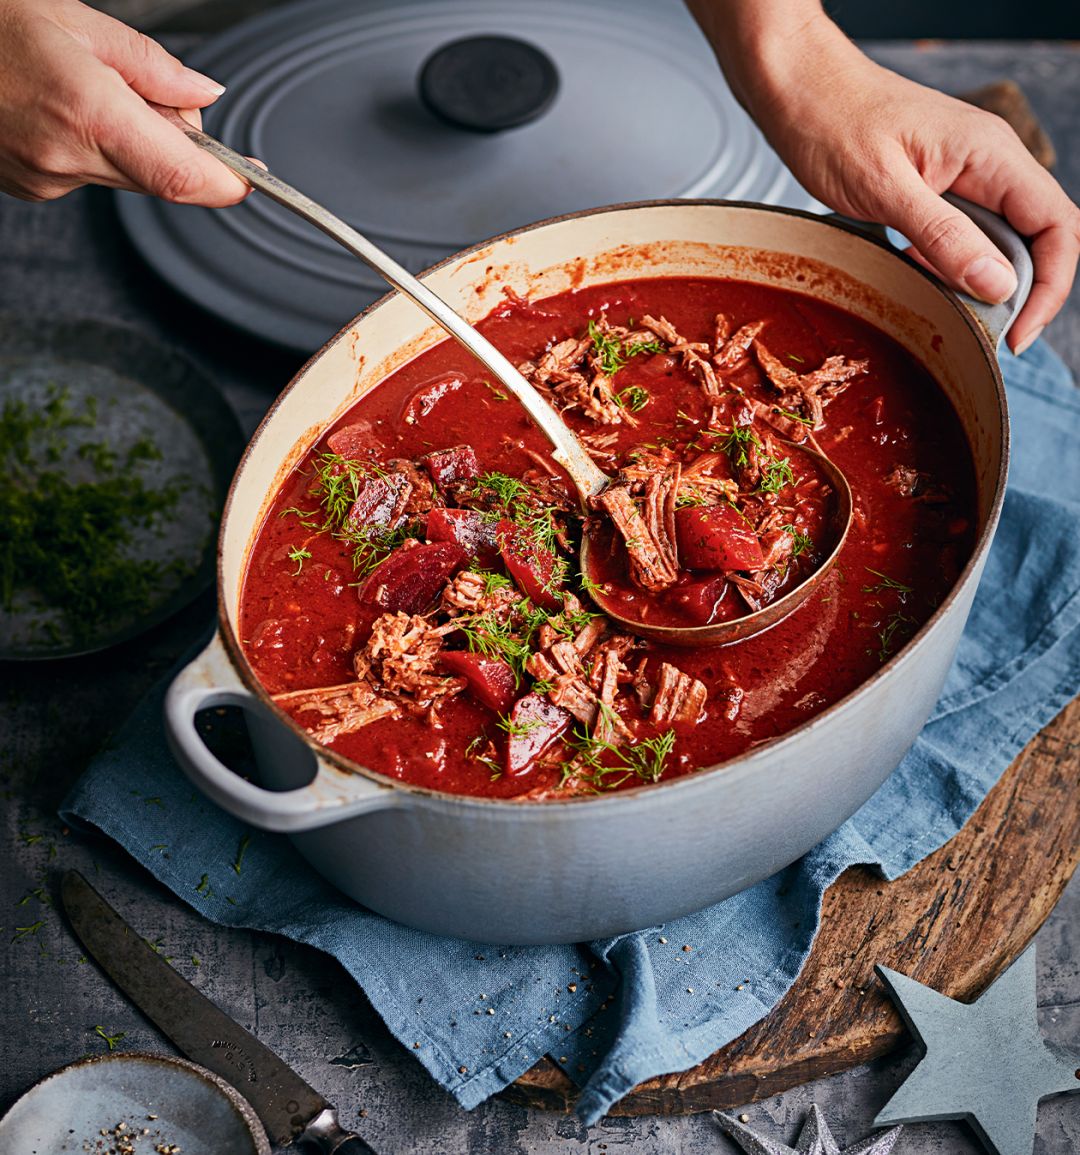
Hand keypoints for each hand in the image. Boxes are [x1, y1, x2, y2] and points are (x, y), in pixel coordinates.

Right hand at [0, 0, 248, 204]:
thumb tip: (205, 94)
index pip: (183, 176)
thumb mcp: (75, 18)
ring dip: (132, 142)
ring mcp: (46, 179)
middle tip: (152, 92)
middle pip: (163, 178)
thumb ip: (152, 67)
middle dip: (176, 143)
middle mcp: (67, 157)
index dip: (227, 184)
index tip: (252, 179)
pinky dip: (95, 147)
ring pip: (129, 176)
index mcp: (87, 111)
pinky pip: (91, 174)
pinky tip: (58, 108)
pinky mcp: (32, 189)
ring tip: (85, 89)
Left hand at [688, 2, 1079, 353]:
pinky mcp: (936, 184)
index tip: (1016, 334)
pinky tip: (915, 270)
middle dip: (1012, 291)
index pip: (1057, 226)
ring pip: (997, 239)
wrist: (797, 89)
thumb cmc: (833, 123)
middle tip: (973, 331)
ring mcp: (964, 172)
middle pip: (1033, 238)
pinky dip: (948, 262)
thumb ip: (944, 237)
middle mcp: (989, 162)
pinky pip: (963, 232)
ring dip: (977, 279)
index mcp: (991, 155)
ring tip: (941, 304)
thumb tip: (998, 285)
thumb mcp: (885, 190)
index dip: (1049, 286)